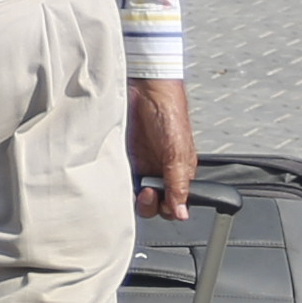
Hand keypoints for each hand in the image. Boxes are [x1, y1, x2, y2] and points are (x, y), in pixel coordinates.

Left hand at [129, 77, 196, 220]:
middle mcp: (160, 170)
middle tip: (146, 191)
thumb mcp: (177, 153)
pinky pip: (120, 179)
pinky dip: (119, 183)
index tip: (160, 200)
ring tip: (135, 186)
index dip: (167, 207)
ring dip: (133, 196)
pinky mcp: (124, 158)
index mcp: (179, 172)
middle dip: (149, 203)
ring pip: (135, 194)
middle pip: (154, 203)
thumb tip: (182, 213)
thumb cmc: (169, 113)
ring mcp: (142, 164)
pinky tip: (119, 178)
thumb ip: (178, 185)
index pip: (174, 203)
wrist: (146, 89)